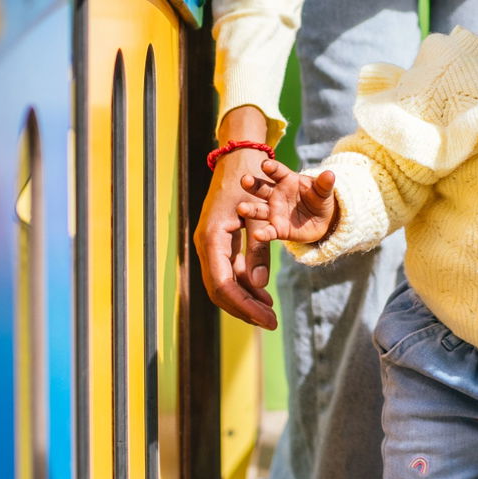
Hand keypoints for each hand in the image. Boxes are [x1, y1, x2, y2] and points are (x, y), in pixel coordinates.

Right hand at [192, 132, 277, 328]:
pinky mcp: (217, 242)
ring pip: (222, 283)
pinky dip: (243, 283)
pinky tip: (261, 292)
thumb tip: (260, 287)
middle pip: (220, 289)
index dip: (244, 305)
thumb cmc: (251, 181)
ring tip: (269, 311)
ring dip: (244, 298)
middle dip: (244, 308)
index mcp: (212, 237)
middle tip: (271, 321)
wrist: (239, 157)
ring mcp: (209, 244)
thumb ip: (259, 250)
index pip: (223, 284)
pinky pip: (226, 270)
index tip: (267, 319)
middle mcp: (206, 244)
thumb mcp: (259, 215)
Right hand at [236, 160, 339, 245]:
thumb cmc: (319, 199)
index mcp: (286, 180)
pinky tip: (258, 235)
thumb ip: (324, 184)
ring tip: (241, 208)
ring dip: (250, 209)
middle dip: (252, 184)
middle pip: (261, 188)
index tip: (265, 164)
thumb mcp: (323, 191)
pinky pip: (269, 231)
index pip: (277, 171)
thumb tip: (330, 174)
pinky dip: (263, 233)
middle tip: (244, 180)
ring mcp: (274, 212)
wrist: (322, 220)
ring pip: (259, 209)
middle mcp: (275, 194)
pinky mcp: (277, 229)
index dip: (271, 167)